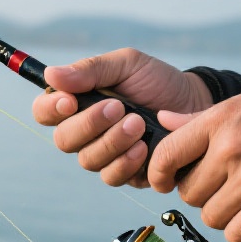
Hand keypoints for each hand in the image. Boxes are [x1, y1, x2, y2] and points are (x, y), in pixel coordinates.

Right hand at [32, 48, 212, 186]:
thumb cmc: (157, 81)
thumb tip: (51, 74)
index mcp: (78, 103)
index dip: (50, 109)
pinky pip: (113, 177)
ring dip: (112, 142)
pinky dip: (126, 162)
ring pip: (89, 160)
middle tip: (118, 107)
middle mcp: (86, 133)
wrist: (195, 103)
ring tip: (138, 123)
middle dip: (89, 125)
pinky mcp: (127, 174)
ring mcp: (105, 155)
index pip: (45, 112)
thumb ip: (91, 70)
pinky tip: (143, 148)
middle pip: (64, 141)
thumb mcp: (126, 64)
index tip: (69, 100)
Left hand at [149, 70, 240, 241]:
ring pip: (210, 216)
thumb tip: (164, 120)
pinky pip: (236, 233)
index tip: (163, 182)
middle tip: (221, 187)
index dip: (157, 174)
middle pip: (188, 193)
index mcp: (219, 121)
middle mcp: (230, 150)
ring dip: (222, 214)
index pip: (166, 155)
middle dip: (200, 194)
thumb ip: (201, 118)